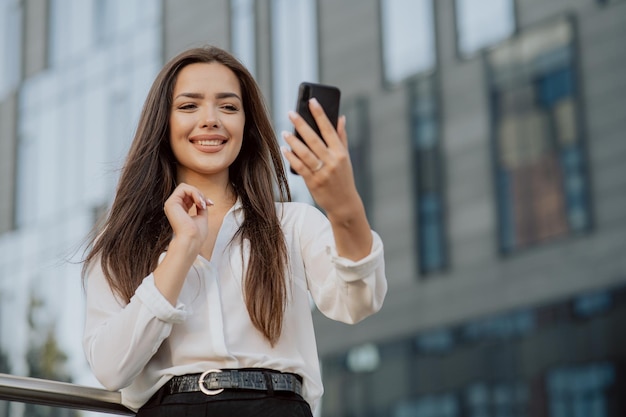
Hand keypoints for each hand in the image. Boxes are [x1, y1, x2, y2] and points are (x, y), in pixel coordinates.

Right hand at [163, 183, 212, 249]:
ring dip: (197, 193)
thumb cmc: (196, 234)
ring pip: (185, 187)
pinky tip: (199, 203)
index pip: (190, 195)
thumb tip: (204, 199)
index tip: (210, 204)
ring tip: (202, 204)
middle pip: (187, 189)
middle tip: (206, 204)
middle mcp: (174, 206)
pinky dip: (194, 193)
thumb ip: (201, 206)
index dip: (201, 197)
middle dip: (200, 194)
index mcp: (180, 210)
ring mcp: (171, 204)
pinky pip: (183, 188)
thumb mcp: (201, 216)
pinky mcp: (171, 203)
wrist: (192, 240)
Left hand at [282, 98, 362, 214]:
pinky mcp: (313, 182)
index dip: (320, 114)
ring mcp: (322, 172)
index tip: (312, 101)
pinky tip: (284, 149)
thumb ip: (341, 137)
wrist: (344, 203)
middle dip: (301, 124)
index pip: (329, 129)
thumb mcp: (345, 158)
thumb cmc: (344, 178)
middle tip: (291, 113)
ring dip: (293, 141)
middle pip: (314, 139)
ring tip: (284, 132)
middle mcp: (332, 161)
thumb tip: (341, 117)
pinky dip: (291, 157)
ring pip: (305, 153)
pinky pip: (300, 167)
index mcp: (340, 152)